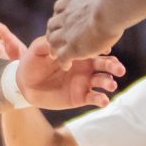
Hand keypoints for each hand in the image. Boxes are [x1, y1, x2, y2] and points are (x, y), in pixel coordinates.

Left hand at [5, 28, 122, 110]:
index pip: (94, 49)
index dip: (103, 49)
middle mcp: (86, 67)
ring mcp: (85, 82)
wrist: (25, 84)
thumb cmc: (33, 62)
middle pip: (105, 65)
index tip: (106, 49)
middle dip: (113, 67)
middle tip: (119, 69)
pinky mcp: (81, 97)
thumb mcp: (38, 49)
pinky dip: (101, 99)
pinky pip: (94, 98)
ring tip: (110, 85)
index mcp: (78, 53)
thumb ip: (48, 44)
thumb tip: (58, 43)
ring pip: (103, 81)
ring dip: (109, 82)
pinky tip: (104, 101)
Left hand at [44, 0, 120, 61]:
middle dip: (53, 31)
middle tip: (56, 38)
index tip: (63, 18)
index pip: (59, 8)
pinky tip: (65, 65)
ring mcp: (67, 32)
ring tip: (56, 53)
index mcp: (73, 0)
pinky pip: (62, 57)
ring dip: (54, 47)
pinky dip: (62, 61)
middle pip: (52, 25)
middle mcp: (66, 16)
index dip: (60, 14)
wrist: (110, 8)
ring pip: (53, 41)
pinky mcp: (72, 48)